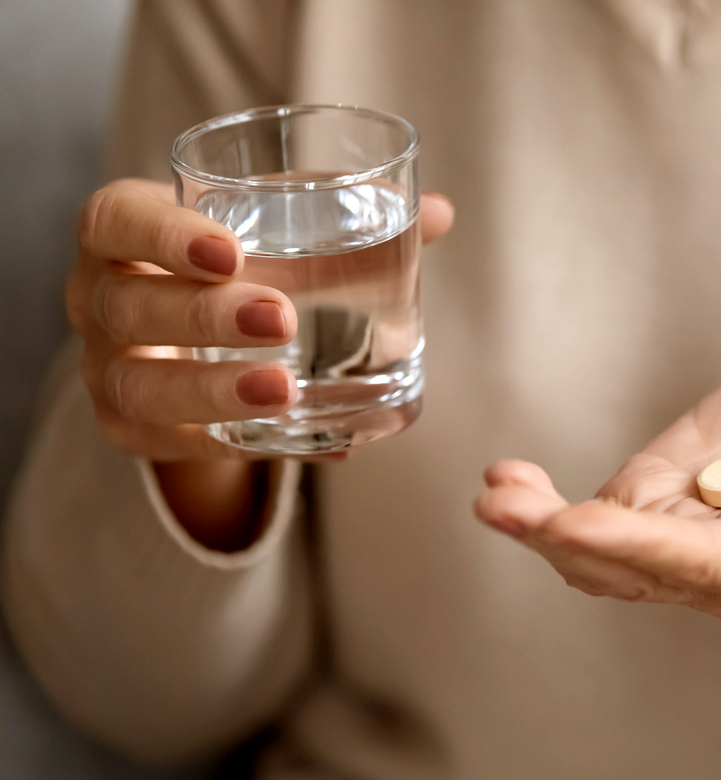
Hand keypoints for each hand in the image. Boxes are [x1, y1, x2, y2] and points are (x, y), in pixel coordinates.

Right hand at [66, 178, 453, 546]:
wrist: (196, 338)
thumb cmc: (244, 264)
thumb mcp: (283, 233)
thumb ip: (352, 220)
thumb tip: (443, 213)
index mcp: (123, 233)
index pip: (115, 221)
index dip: (162, 235)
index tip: (230, 251)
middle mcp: (99, 299)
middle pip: (128, 307)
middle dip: (204, 315)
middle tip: (281, 320)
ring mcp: (108, 369)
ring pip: (138, 387)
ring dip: (212, 390)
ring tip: (287, 391)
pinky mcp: (134, 430)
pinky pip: (177, 447)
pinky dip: (244, 446)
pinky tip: (317, 443)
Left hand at [475, 354, 720, 617]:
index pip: (696, 565)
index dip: (633, 545)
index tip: (572, 525)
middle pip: (626, 568)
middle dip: (563, 539)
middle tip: (503, 506)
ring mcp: (683, 532)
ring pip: (596, 548)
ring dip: (541, 521)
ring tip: (498, 488)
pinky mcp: (663, 495)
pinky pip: (594, 516)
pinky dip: (547, 503)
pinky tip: (510, 480)